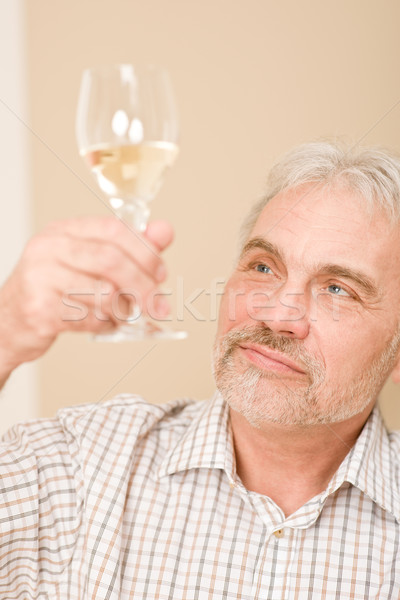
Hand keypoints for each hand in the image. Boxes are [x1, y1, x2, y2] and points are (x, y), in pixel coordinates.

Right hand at [0, 216, 172, 384]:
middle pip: (112, 261)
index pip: (115, 230)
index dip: (146, 252)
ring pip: (104, 292)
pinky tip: (99, 323)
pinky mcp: (40, 309)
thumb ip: (129, 248)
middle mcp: (49, 248)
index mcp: (64, 230)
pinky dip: (104, 324)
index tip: (161, 274)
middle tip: (159, 305)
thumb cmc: (52, 291)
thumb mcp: (89, 263)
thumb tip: (165, 231)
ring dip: (124, 310)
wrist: (7, 322)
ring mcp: (41, 277)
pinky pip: (89, 317)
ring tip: (122, 315)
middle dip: (143, 286)